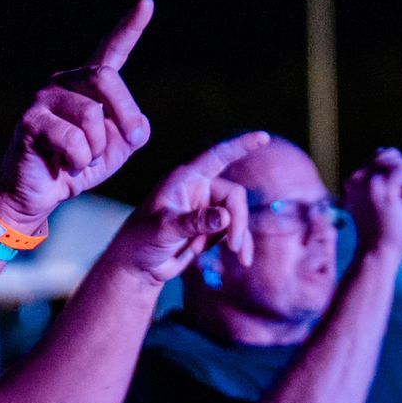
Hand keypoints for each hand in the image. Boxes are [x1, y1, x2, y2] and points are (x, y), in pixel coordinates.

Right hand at [0, 0, 154, 230]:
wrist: (36, 194)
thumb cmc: (75, 166)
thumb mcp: (115, 150)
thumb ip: (131, 131)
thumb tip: (136, 125)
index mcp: (86, 85)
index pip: (111, 50)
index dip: (130, 27)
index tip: (147, 3)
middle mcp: (63, 82)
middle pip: (106, 79)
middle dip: (125, 113)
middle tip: (132, 140)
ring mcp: (43, 99)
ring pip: (91, 114)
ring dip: (96, 148)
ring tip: (80, 161)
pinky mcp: (30, 121)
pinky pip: (73, 140)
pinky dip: (78, 161)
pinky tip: (63, 165)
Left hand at [107, 131, 270, 282]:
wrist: (137, 266)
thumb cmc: (140, 240)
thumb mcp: (164, 229)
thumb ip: (193, 222)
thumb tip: (224, 216)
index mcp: (185, 179)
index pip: (217, 156)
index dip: (240, 145)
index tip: (263, 137)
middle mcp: (198, 189)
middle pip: (234, 195)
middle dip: (238, 220)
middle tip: (233, 246)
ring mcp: (206, 209)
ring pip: (236, 215)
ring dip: (237, 236)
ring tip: (236, 257)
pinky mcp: (210, 228)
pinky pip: (234, 231)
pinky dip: (240, 244)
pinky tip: (243, 261)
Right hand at [339, 147, 401, 259]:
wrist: (377, 251)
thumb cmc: (380, 230)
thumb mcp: (375, 199)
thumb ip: (377, 177)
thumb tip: (383, 150)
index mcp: (353, 181)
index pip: (378, 158)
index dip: (392, 173)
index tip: (393, 194)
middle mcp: (357, 178)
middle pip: (388, 155)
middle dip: (401, 171)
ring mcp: (369, 183)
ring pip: (397, 161)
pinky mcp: (383, 189)